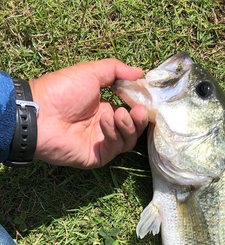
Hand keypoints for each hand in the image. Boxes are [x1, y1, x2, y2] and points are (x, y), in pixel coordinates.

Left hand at [29, 59, 147, 168]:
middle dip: (139, 119)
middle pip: (134, 128)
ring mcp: (102, 143)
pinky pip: (115, 147)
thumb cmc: (62, 90)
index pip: (131, 111)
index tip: (147, 99)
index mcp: (104, 108)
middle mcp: (105, 127)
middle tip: (139, 110)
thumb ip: (116, 70)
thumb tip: (140, 73)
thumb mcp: (90, 72)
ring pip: (128, 139)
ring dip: (127, 126)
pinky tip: (105, 121)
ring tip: (118, 115)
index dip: (140, 106)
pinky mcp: (98, 156)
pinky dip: (114, 134)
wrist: (41, 113)